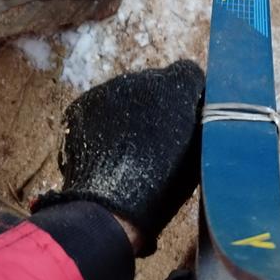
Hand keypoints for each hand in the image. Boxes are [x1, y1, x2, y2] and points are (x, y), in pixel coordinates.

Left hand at [34, 60, 204, 255]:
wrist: (111, 207)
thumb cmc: (164, 185)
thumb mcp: (197, 152)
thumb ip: (198, 122)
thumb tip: (196, 112)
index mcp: (175, 87)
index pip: (188, 73)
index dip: (190, 94)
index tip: (190, 115)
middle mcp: (140, 79)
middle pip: (154, 83)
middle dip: (158, 103)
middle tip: (157, 136)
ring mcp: (106, 90)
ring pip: (125, 94)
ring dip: (130, 112)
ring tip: (128, 147)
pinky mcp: (81, 105)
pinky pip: (99, 107)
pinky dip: (104, 123)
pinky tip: (106, 149)